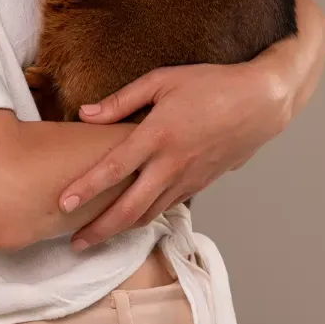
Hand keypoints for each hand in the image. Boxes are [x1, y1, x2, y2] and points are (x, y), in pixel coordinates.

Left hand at [61, 0, 324, 249]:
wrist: (261, 102)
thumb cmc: (212, 85)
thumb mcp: (163, 81)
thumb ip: (122, 100)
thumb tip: (86, 114)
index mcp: (158, 135)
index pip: (114, 168)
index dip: (87, 189)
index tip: (63, 204)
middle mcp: (172, 164)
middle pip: (130, 208)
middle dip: (100, 230)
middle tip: (75, 243)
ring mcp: (189, 178)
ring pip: (150, 214)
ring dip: (121, 230)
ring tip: (96, 237)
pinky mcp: (201, 184)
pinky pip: (169, 206)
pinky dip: (147, 217)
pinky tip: (132, 219)